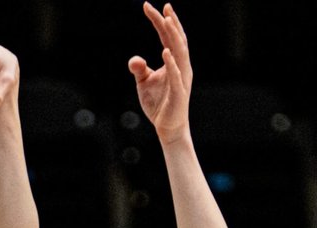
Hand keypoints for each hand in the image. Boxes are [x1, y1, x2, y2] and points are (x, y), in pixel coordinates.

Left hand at [129, 3, 192, 142]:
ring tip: (166, 21)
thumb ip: (139, 68)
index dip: (158, 21)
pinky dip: (171, 63)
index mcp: (174, 61)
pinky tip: (165, 52)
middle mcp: (181, 66)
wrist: (167, 127)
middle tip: (163, 7)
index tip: (148, 6)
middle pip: (177, 39)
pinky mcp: (179, 92)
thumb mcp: (144, 83)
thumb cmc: (158, 104)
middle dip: (170, 22)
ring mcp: (182, 78)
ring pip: (180, 53)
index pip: (167, 36)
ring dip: (173, 37)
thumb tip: (134, 59)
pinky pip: (176, 75)